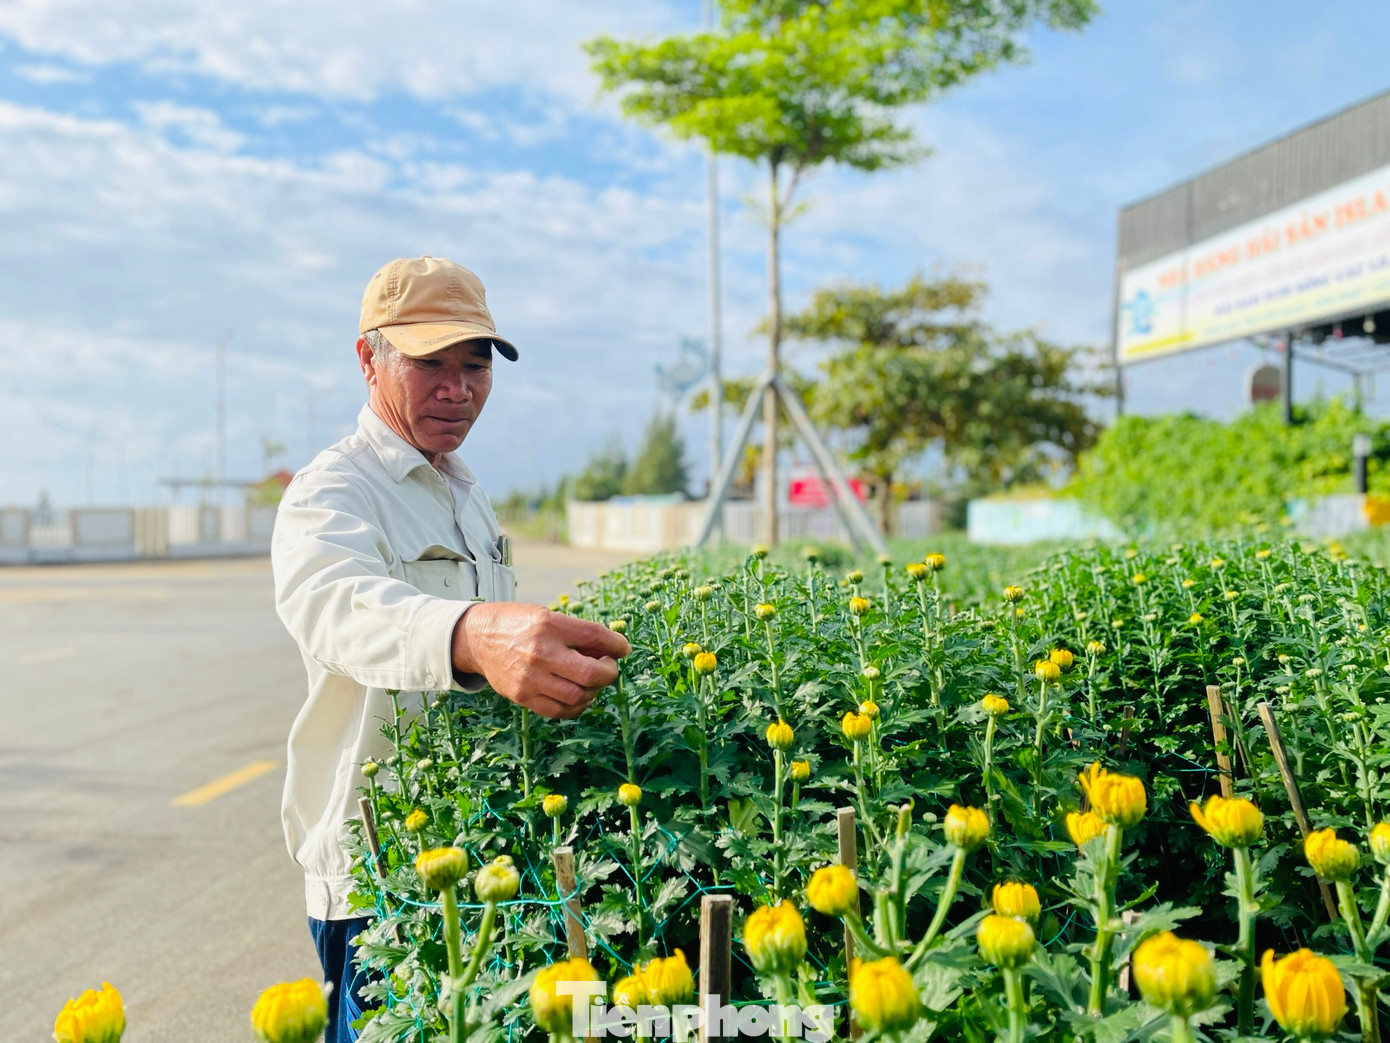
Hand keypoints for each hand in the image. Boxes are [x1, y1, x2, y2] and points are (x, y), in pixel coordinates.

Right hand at [451, 603, 630, 718]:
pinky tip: (579, 694)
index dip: (616, 644)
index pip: (594, 636)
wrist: (478, 639)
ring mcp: (530, 678)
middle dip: (609, 673)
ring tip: (592, 680)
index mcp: (548, 625)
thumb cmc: (518, 624)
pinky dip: (577, 706)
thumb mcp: (548, 616)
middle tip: (608, 667)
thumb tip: (612, 650)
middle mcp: (540, 653)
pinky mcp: (522, 696)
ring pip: (578, 696)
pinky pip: (560, 710)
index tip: (622, 648)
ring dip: (594, 690)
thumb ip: (577, 634)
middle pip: (590, 673)